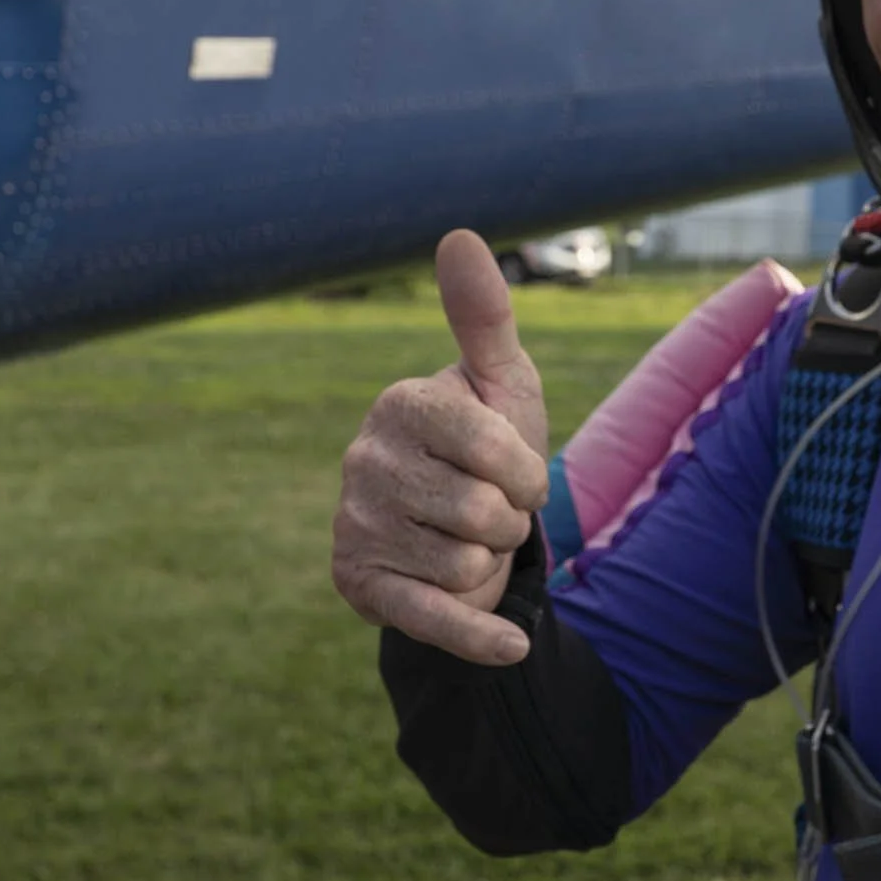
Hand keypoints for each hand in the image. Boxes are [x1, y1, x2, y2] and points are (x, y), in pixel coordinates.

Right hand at [333, 229, 551, 664]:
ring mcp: (354, 526)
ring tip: (467, 540)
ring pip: (465, 562)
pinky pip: (431, 618)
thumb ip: (484, 315)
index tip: (516, 469)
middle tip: (490, 510)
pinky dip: (477, 636)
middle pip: (482, 512)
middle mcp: (361, 461)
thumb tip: (458, 234)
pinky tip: (513, 646)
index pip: (496, 447)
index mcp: (400, 404)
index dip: (527, 470)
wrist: (462, 525)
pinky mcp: (358, 586)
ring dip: (490, 561)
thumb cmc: (489, 443)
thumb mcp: (502, 380)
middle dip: (509, 520)